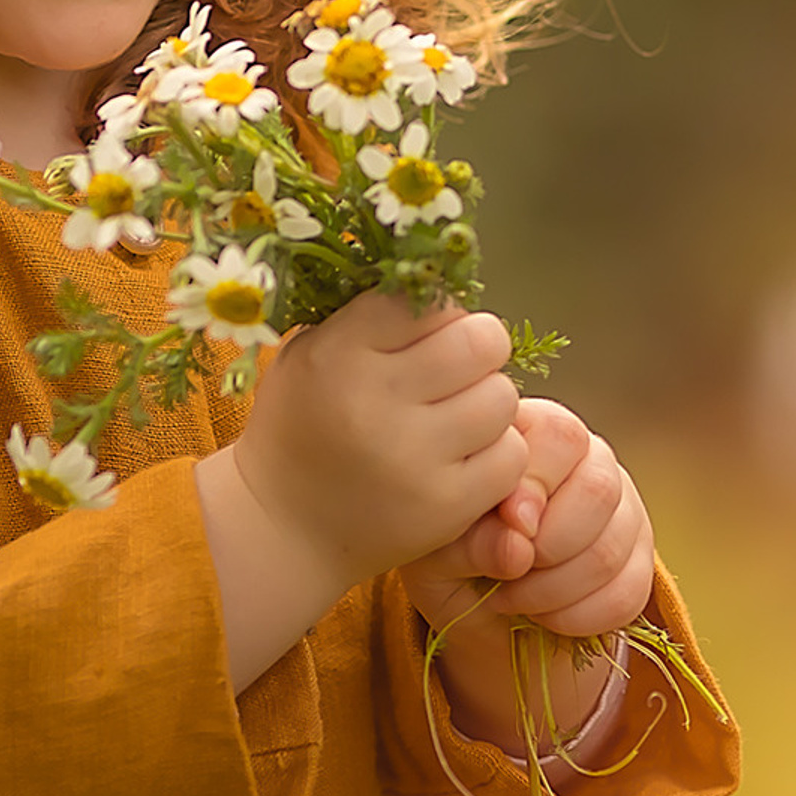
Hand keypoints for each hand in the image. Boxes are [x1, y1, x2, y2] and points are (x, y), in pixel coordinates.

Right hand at [230, 290, 526, 591]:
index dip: (437, 308)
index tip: (425, 328)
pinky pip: (510, 456)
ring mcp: (414, 458)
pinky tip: (461, 456)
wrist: (285, 527)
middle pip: (481, 340)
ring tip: (455, 412)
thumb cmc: (302, 424)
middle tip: (456, 366)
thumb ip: (366, 314)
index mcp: (340, 353)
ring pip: (503, 397)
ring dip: (487, 400)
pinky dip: (494, 452)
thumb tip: (434, 268)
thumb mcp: (310, 351)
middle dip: (476, 346)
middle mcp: (377, 402)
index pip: (426, 298)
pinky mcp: (446, 507)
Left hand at [402, 398, 653, 640]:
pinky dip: (580, 616)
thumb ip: (473, 542)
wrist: (482, 609)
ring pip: (613, 546)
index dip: (535, 484)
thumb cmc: (452, 558)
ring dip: (556, 589)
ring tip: (512, 597)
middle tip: (506, 573)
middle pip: (598, 489)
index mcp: (532, 433)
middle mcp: (587, 459)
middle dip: (549, 546)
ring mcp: (622, 507)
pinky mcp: (639, 557)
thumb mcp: (443, 550)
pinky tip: (544, 615)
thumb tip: (518, 549)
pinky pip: (630, 591)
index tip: (505, 524)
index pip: (560, 436)